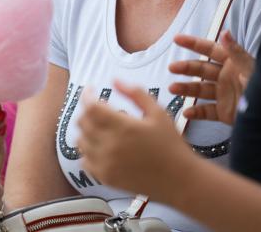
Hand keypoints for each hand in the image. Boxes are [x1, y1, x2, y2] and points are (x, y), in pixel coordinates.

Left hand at [77, 82, 195, 200]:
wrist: (180, 180)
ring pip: (80, 141)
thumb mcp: (158, 113)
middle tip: (98, 108)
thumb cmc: (171, 144)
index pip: (91, 107)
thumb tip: (115, 80)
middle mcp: (110, 146)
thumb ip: (135, 93)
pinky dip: (87, 150)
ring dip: (86, 130)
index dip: (87, 95)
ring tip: (99, 126)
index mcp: (123, 127)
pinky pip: (85, 161)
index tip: (90, 89)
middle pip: (82, 122)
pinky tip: (99, 146)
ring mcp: (106, 164)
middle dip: (87, 110)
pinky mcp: (106, 178)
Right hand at [168, 31, 253, 124]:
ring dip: (186, 89)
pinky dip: (196, 113)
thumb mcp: (251, 68)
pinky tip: (187, 112)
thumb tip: (224, 32)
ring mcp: (223, 94)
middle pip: (201, 69)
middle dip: (186, 68)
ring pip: (200, 90)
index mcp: (232, 62)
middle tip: (172, 68)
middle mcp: (225, 77)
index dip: (193, 43)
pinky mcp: (224, 112)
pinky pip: (207, 112)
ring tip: (172, 89)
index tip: (177, 39)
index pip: (209, 49)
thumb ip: (236, 52)